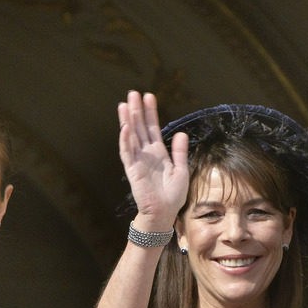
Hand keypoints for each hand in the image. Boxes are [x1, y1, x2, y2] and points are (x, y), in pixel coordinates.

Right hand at [118, 91, 188, 228]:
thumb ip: (180, 152)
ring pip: (131, 136)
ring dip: (128, 120)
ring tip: (125, 104)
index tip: (149, 96)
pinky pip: (127, 153)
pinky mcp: (132, 170)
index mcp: (158, 154)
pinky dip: (125, 140)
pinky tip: (125, 127)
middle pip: (139, 128)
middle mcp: (146, 155)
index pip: (152, 129)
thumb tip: (182, 133)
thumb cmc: (172, 197)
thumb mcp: (181, 170)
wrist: (163, 214)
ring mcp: (138, 161)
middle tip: (133, 93)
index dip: (150, 113)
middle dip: (137, 110)